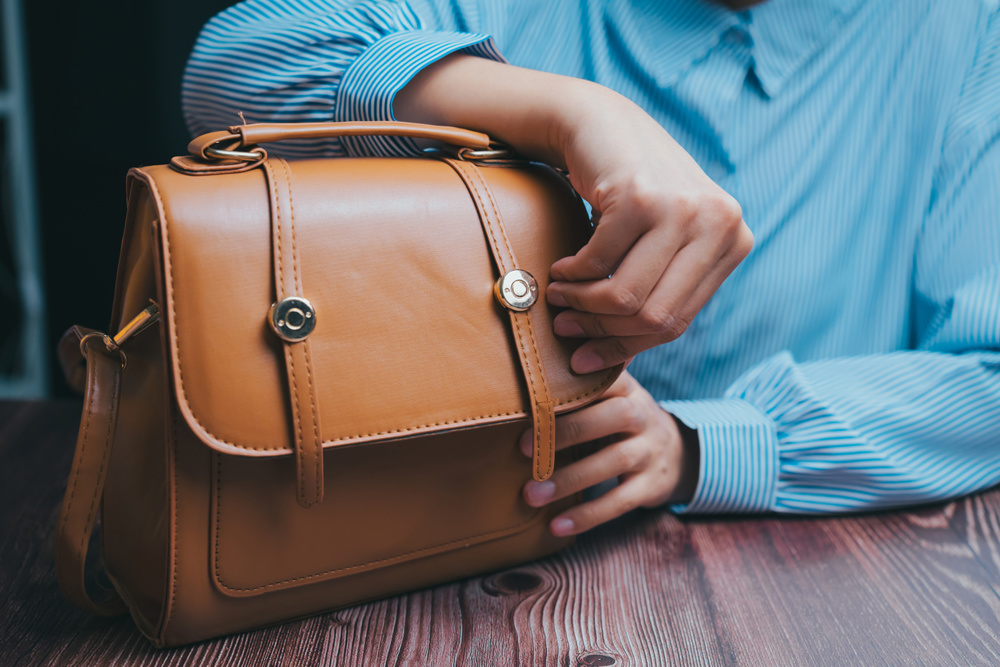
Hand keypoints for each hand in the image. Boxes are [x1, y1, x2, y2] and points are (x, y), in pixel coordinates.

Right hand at [396, 56, 751, 372]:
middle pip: (655, 318)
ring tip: (560, 295)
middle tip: (566, 325)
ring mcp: (683, 207)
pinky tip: (561, 266)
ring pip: (627, 297)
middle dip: (601, 329)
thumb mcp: (661, 242)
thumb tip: (613, 359)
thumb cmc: (626, 191)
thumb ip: (660, 290)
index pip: (678, 323)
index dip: (626, 346)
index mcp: (735, 240)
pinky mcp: (641, 196)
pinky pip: (599, 264)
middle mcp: (721, 222)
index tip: (587, 356)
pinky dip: (572, 273)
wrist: (598, 123)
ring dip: (582, 303)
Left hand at [519, 372, 698, 536]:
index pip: (606, 378)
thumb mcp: (609, 400)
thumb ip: (577, 392)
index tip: (536, 393)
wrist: (675, 454)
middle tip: (522, 448)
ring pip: (613, 462)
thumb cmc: (619, 422)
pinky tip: (557, 526)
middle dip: (566, 431)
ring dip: (569, 480)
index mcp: (626, 389)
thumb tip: (517, 390)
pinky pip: (620, 501)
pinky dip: (588, 516)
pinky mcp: (652, 485)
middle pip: (614, 416)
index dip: (574, 386)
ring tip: (532, 494)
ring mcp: (650, 451)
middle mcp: (643, 415)